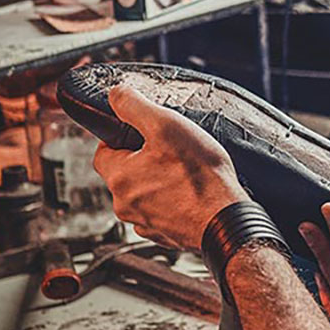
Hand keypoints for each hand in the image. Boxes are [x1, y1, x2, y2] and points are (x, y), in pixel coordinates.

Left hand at [93, 84, 248, 249]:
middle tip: (171, 151)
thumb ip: (134, 106)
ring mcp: (145, 223)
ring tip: (186, 173)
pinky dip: (173, 204)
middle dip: (143, 161)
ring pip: (143, 195)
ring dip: (158, 183)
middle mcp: (125, 205)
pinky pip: (161, 214)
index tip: (144, 135)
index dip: (121, 139)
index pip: (103, 152)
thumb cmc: (200, 176)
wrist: (226, 220)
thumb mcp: (167, 125)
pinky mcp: (165, 235)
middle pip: (124, 174)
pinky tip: (192, 194)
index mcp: (119, 177)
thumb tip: (115, 94)